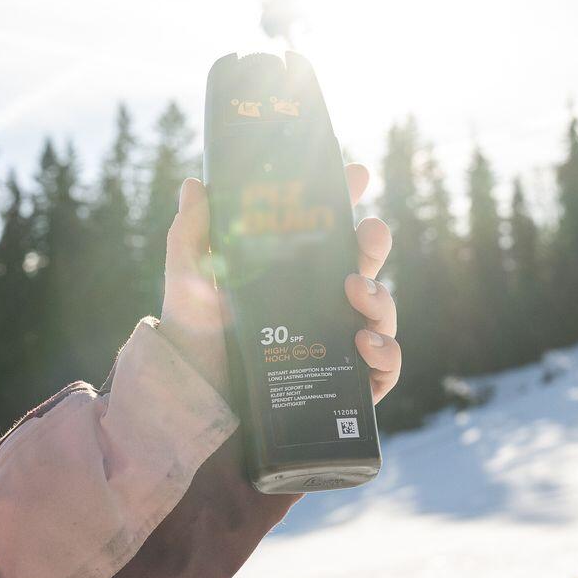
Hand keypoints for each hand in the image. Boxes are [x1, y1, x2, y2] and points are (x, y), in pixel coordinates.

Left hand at [159, 163, 400, 402]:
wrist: (197, 404)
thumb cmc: (196, 341)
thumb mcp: (190, 284)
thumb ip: (192, 236)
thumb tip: (195, 184)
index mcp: (293, 274)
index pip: (330, 232)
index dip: (348, 200)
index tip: (357, 173)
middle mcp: (322, 304)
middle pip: (366, 265)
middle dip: (375, 243)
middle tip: (367, 233)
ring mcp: (339, 343)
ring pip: (382, 311)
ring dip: (380, 297)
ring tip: (356, 292)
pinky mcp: (348, 385)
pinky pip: (386, 368)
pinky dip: (387, 354)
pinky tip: (366, 344)